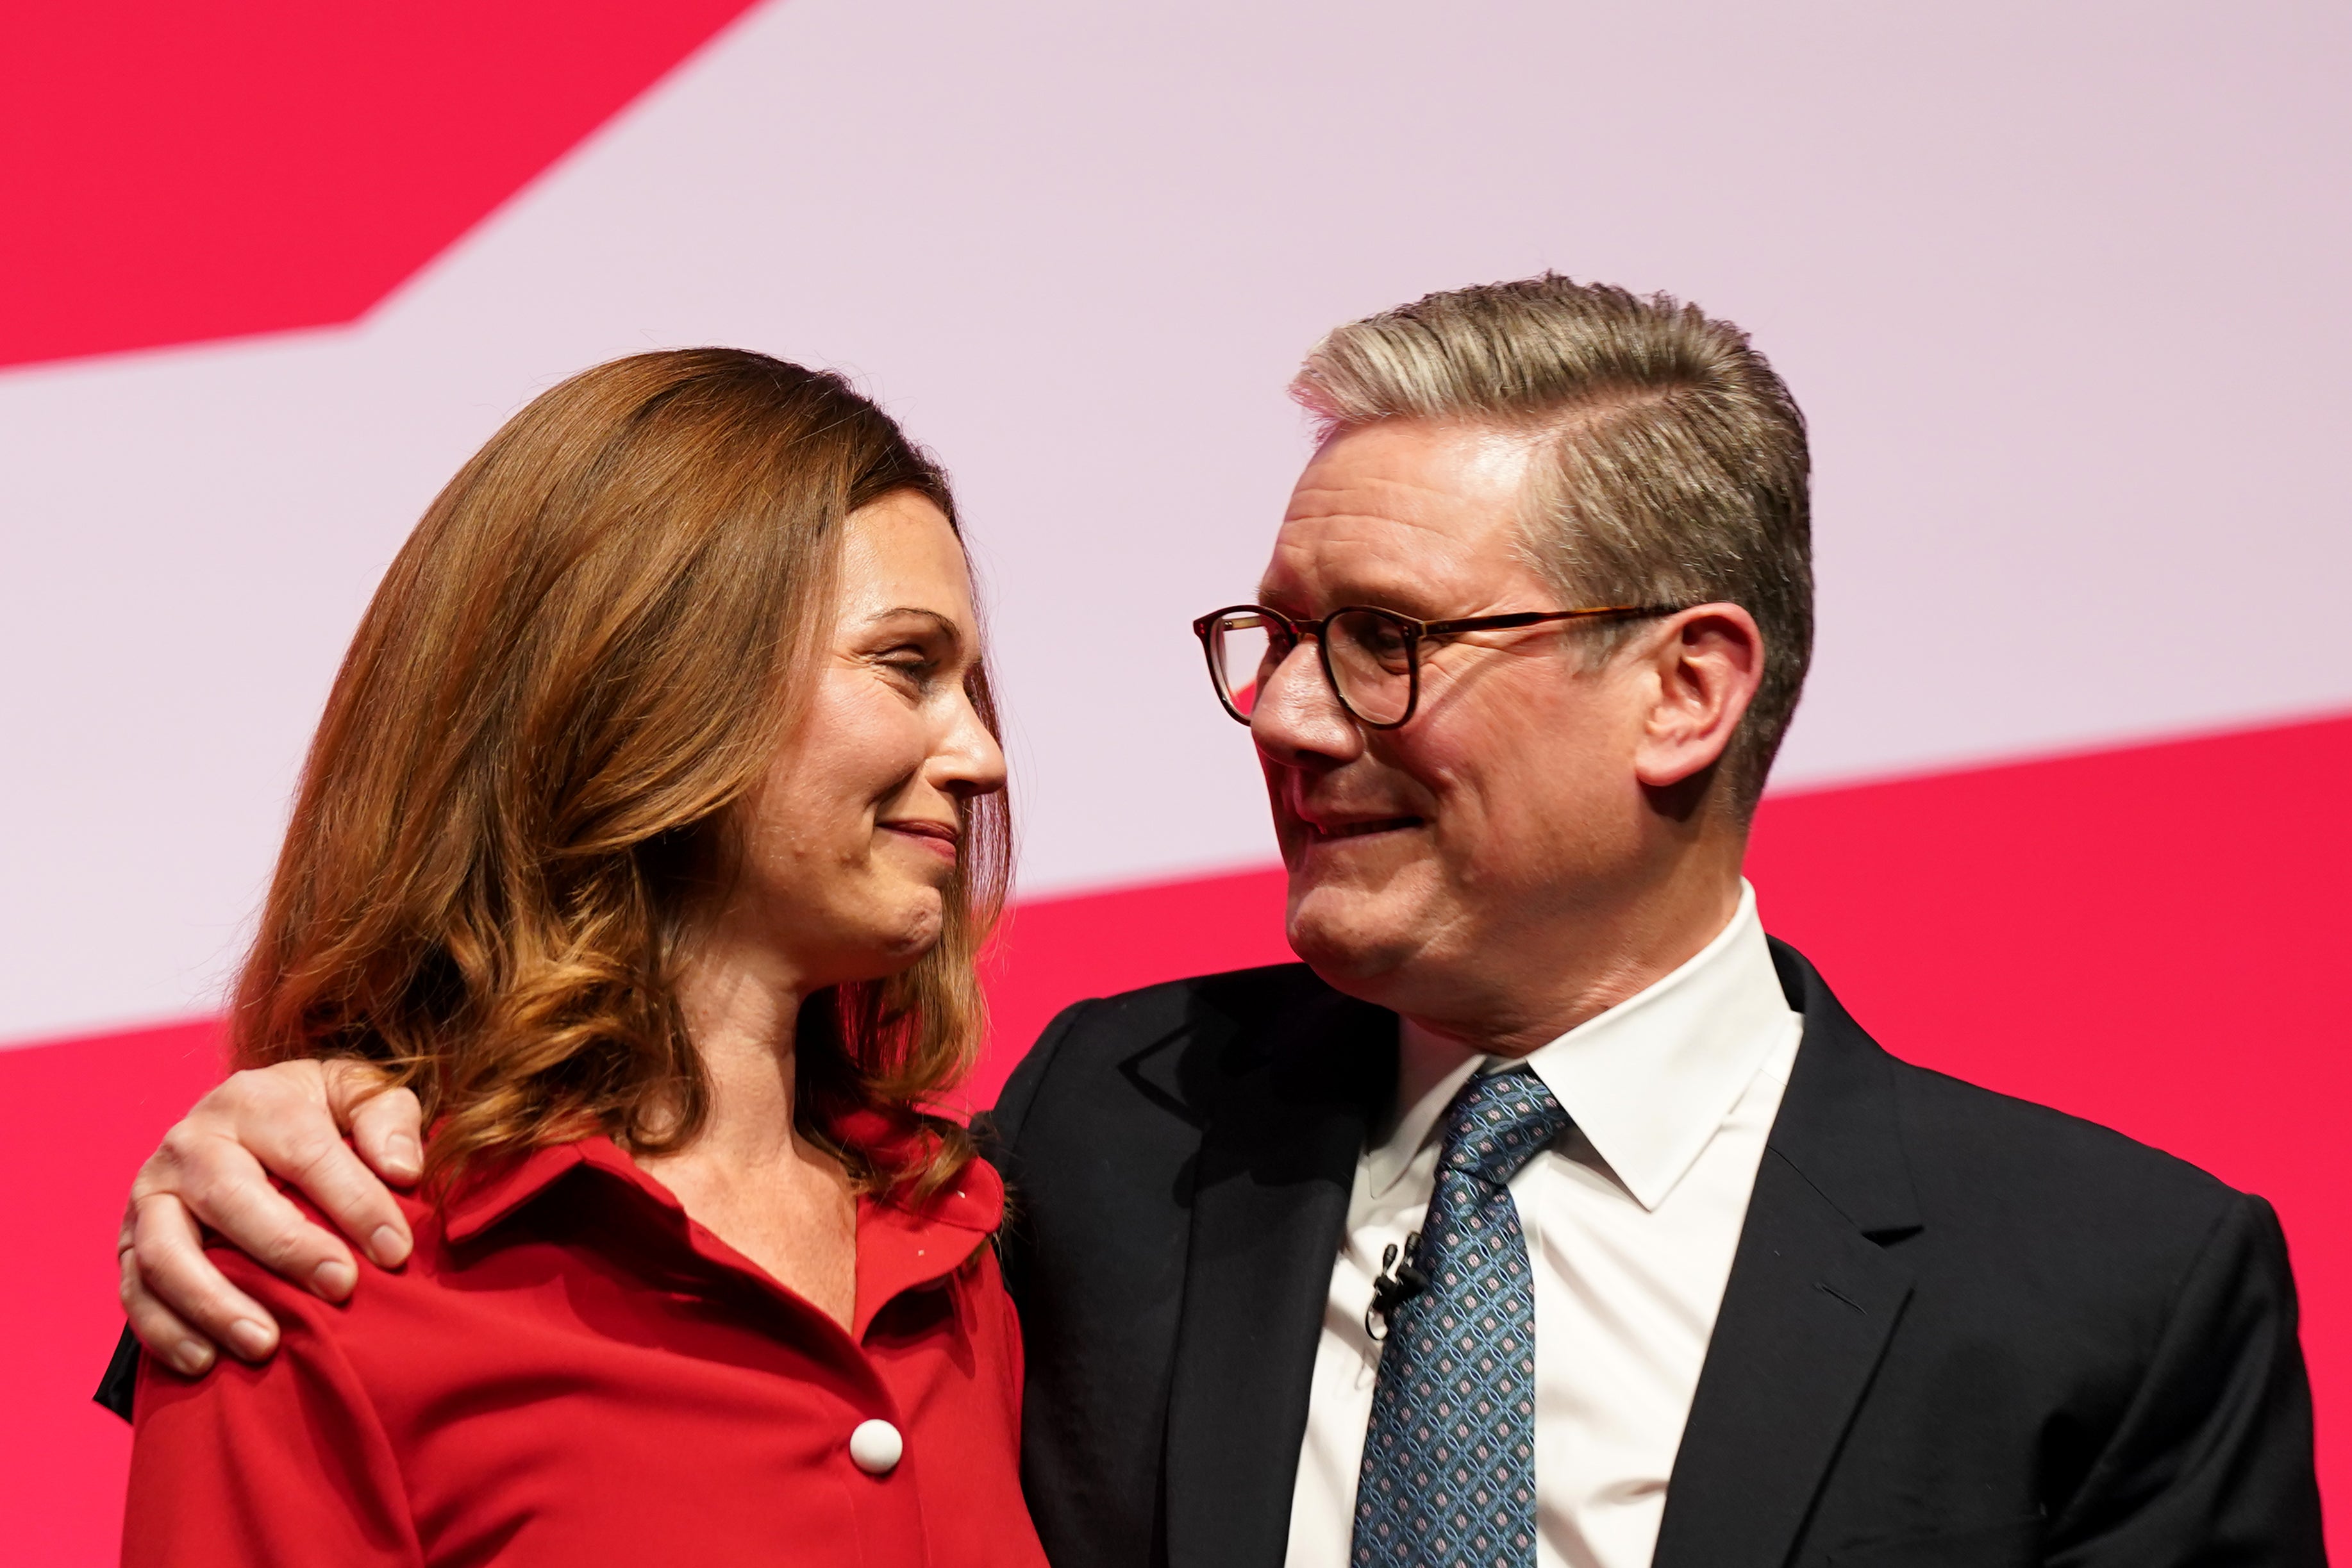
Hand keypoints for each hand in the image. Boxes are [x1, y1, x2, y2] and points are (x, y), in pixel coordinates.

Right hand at [117, 1059, 423, 1373]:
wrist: (245, 1122)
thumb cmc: (316, 1117)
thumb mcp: (356, 1096)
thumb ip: (387, 1119)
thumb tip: (403, 1170)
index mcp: (254, 1101)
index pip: (306, 1150)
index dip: (355, 1201)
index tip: (396, 1251)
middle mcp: (192, 1142)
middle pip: (229, 1196)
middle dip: (288, 1248)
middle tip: (341, 1288)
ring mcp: (152, 1193)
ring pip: (167, 1251)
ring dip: (214, 1303)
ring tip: (265, 1345)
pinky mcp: (130, 1240)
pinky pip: (135, 1290)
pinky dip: (164, 1330)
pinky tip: (206, 1362)